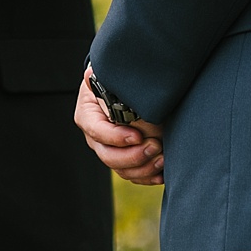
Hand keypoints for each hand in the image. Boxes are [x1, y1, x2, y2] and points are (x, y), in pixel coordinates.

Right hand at [74, 68, 164, 184]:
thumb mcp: (108, 79)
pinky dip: (148, 177)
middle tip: (155, 146)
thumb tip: (91, 74)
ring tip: (162, 158)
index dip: (117, 137)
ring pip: (121, 170)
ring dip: (143, 168)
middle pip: (109, 156)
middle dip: (134, 156)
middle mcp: (95, 138)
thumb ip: (105, 81)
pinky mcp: (122, 160)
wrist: (121, 90)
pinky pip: (132, 175)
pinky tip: (162, 173)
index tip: (138, 136)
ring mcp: (108, 151)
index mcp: (87, 116)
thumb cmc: (114, 82)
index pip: (98, 132)